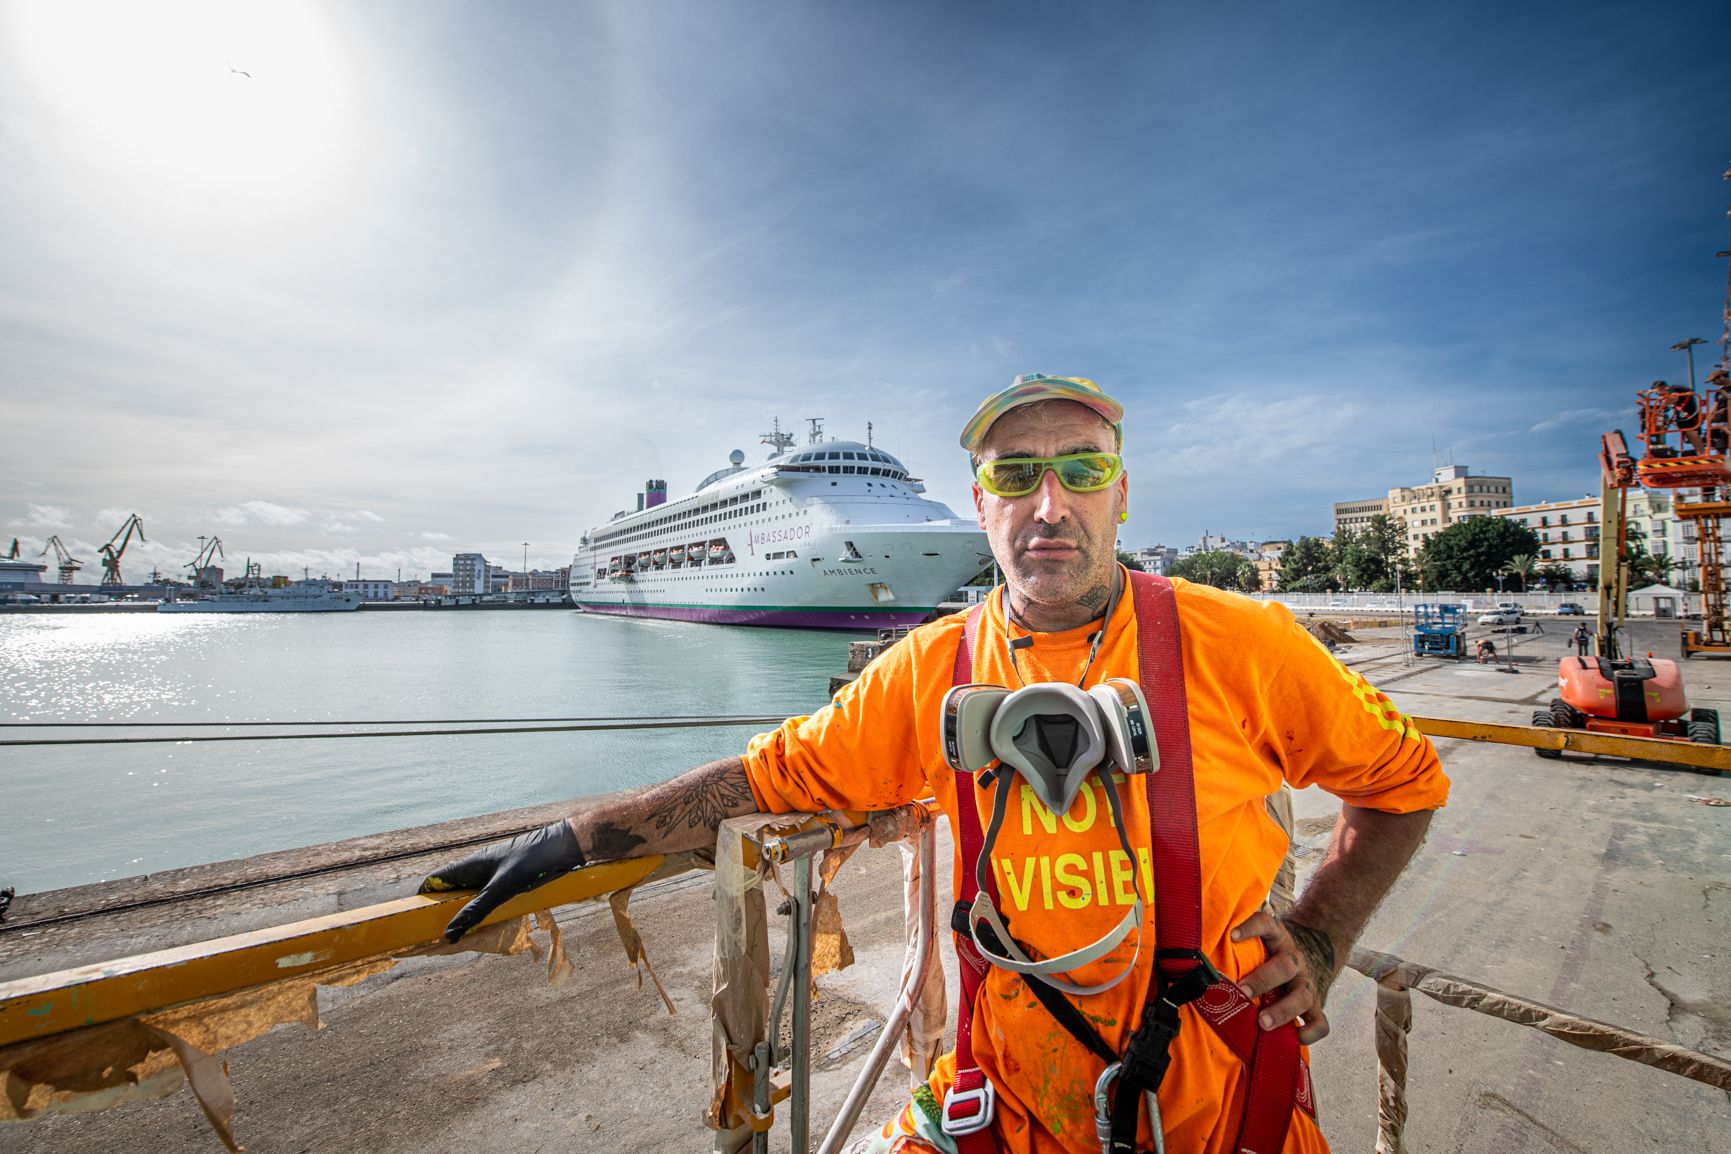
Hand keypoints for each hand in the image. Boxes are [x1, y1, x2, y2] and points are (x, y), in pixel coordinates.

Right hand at [419, 819, 584, 942]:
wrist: (563, 848)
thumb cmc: (532, 861)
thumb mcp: (502, 889)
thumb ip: (477, 910)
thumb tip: (449, 934)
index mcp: (469, 865)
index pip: (435, 880)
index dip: (422, 897)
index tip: (417, 920)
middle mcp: (477, 869)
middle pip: (450, 892)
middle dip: (443, 912)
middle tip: (441, 937)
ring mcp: (492, 876)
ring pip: (469, 898)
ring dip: (464, 915)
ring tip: (462, 938)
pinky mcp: (507, 882)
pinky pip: (487, 900)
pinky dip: (482, 914)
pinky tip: (487, 928)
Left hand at [1228, 910, 1337, 1044]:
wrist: (1310, 957)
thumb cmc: (1270, 954)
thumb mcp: (1259, 940)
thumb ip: (1236, 943)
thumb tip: (1195, 949)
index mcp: (1277, 939)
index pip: (1266, 925)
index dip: (1251, 927)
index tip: (1232, 935)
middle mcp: (1294, 961)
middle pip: (1284, 966)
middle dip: (1262, 980)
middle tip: (1241, 991)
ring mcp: (1307, 984)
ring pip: (1303, 996)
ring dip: (1282, 1010)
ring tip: (1263, 1022)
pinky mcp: (1316, 1006)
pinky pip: (1320, 1022)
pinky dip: (1310, 1031)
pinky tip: (1295, 1037)